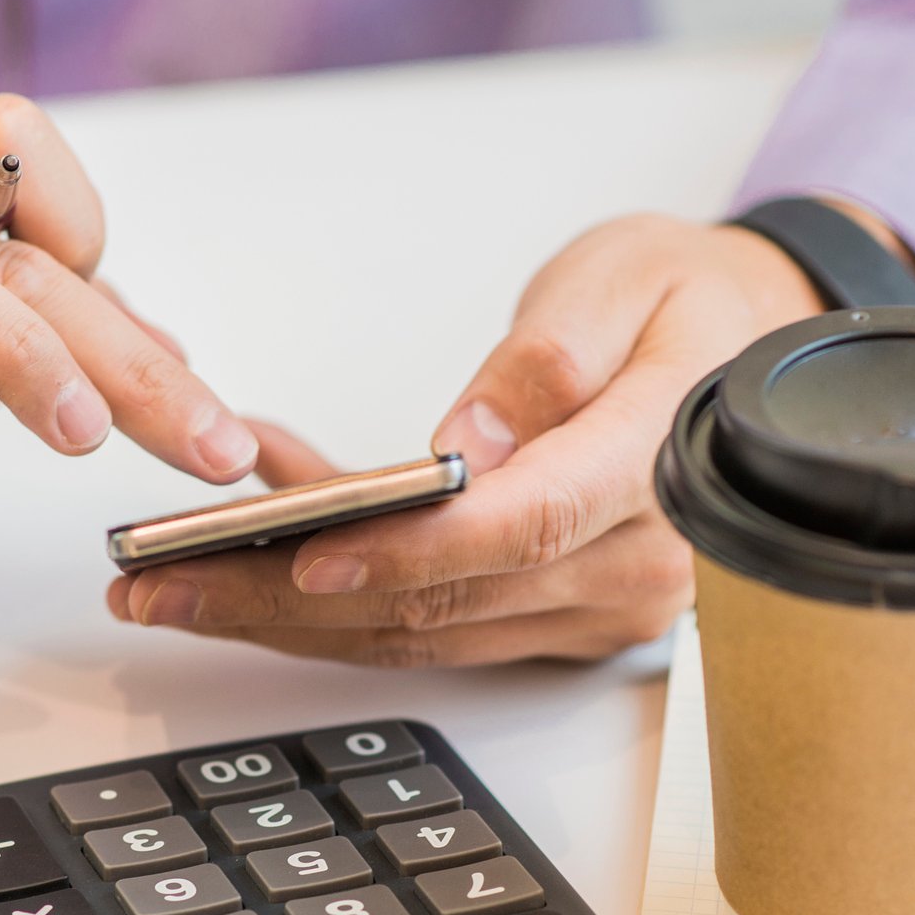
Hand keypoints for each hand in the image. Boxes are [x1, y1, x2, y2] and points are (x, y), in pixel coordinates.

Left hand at [107, 212, 847, 665]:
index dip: (406, 553)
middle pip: (446, 603)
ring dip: (290, 620)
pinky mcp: (563, 620)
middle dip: (287, 604)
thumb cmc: (693, 299)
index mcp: (657, 465)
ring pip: (426, 634)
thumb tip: (470, 445)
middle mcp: (635, 564)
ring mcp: (600, 607)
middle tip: (159, 583)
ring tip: (174, 585)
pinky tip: (257, 554)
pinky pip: (440, 626)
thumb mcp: (623, 279)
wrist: (755, 346)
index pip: (523, 527)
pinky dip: (340, 602)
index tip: (298, 558)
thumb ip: (548, 359)